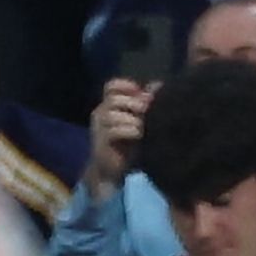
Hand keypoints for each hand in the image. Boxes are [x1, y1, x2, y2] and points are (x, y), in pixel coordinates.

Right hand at [82, 76, 149, 194]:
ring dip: (133, 119)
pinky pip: (114, 130)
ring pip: (113, 114)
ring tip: (145, 126)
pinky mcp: (101, 142)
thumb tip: (157, 85)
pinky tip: (140, 135)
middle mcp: (100, 113)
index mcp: (108, 105)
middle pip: (114, 99)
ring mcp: (99, 128)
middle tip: (148, 111)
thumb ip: (146, 102)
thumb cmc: (128, 143)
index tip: (141, 94)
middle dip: (134, 103)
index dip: (126, 86)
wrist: (113, 170)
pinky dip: (130, 130)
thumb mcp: (140, 119)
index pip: (111, 86)